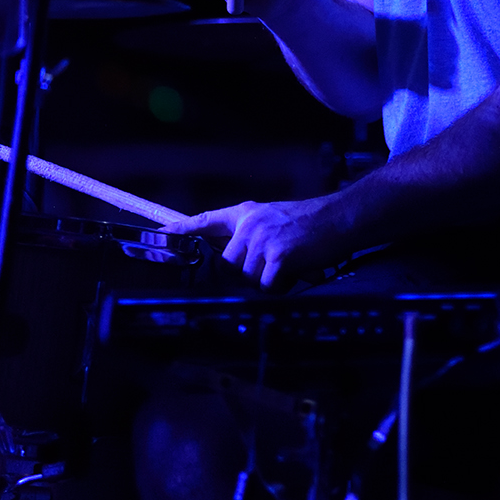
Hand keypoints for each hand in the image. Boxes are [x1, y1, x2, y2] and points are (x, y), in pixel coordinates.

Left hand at [182, 197, 338, 287]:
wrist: (340, 219)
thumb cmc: (311, 223)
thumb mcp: (274, 219)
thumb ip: (250, 234)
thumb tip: (233, 260)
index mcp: (247, 214)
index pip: (206, 220)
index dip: (181, 230)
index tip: (159, 237)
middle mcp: (250, 224)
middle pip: (229, 265)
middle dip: (248, 273)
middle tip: (273, 266)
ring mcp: (262, 239)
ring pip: (247, 278)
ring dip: (266, 280)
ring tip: (287, 265)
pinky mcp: (277, 255)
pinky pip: (266, 285)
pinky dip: (279, 285)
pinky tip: (293, 272)